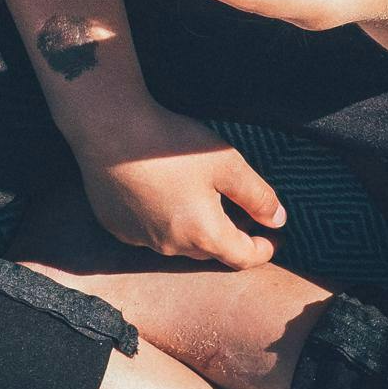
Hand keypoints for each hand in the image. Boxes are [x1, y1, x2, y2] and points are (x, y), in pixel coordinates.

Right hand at [68, 96, 285, 268]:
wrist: (109, 131)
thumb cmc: (172, 146)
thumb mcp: (228, 163)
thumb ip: (258, 195)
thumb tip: (278, 219)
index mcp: (204, 234)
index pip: (243, 257)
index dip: (264, 250)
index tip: (274, 238)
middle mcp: (172, 246)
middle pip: (211, 250)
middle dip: (229, 235)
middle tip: (239, 211)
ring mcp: (141, 238)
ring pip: (179, 242)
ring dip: (194, 228)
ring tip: (199, 198)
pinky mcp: (118, 226)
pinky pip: (149, 231)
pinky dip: (162, 219)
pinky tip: (161, 192)